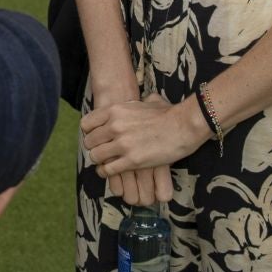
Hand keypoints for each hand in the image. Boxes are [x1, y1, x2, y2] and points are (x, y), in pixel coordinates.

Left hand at [81, 96, 207, 200]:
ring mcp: (122, 144)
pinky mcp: (131, 161)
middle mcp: (115, 126)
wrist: (183, 126)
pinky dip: (106, 172)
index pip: (87, 123)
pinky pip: (108, 170)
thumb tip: (144, 100)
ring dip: (99, 161)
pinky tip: (110, 171)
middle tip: (101, 151)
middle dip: (94, 148)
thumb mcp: (148, 101)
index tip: (96, 137)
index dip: (89, 132)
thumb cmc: (169, 113)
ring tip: (105, 162)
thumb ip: (138, 103)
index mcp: (116, 110)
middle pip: (89, 141)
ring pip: (96, 156)